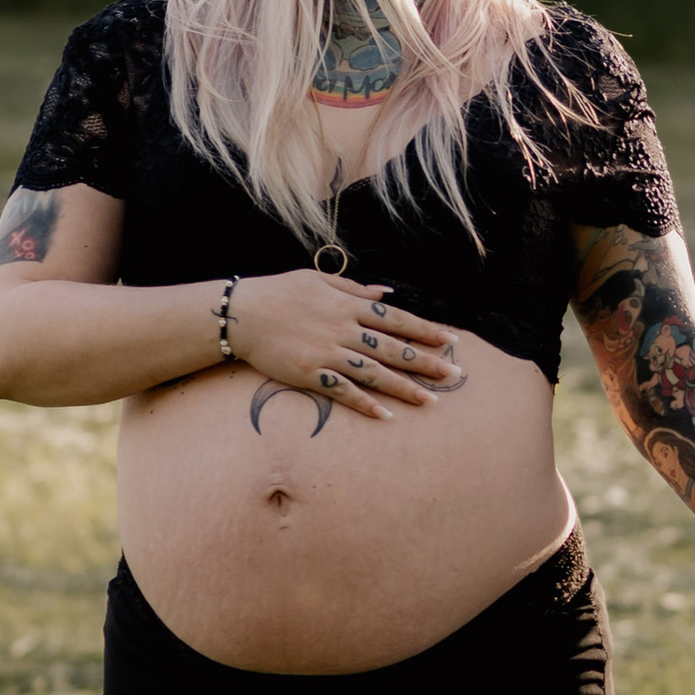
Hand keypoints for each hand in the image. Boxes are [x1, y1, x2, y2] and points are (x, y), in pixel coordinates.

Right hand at [226, 270, 457, 419]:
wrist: (240, 313)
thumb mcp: (318, 279)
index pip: (395, 319)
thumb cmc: (279, 292)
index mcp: (347, 304)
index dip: (425, 330)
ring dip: (403, 387)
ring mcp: (327, 352)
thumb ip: (354, 287)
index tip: (450, 340)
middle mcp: (342, 328)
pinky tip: (386, 415)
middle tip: (453, 374)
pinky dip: (365, 403)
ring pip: (373, 372)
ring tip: (429, 400)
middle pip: (392, 348)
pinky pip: (342, 390)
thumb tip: (386, 293)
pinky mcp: (309, 373)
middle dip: (425, 361)